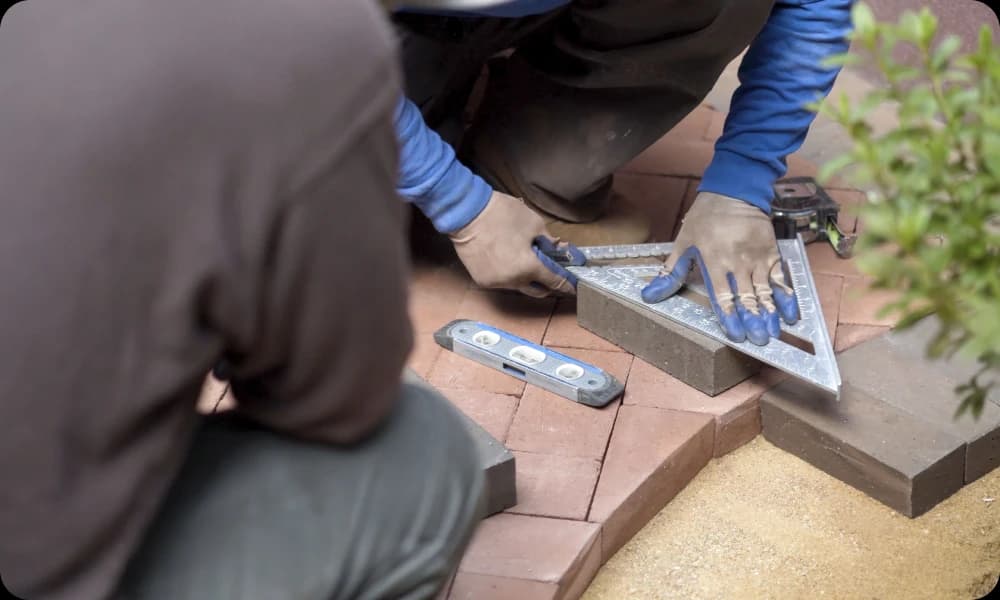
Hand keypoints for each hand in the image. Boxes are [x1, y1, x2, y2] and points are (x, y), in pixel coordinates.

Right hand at [449, 191, 575, 297]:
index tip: (574, 286)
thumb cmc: (502, 214)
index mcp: (529, 267)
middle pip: (538, 291)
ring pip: (519, 286)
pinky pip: (503, 282)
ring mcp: (496, 283)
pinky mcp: (482, 281)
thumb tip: (555, 249)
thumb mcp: (533, 223)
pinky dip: (509, 275)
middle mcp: (513, 281)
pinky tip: (507, 259)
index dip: (567, 284)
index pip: (555, 282)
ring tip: (525, 259)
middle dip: (547, 284)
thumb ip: (548, 242)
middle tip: (551, 271)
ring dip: (526, 277)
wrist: (466, 213)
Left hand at [640, 192, 798, 344]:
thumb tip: (649, 295)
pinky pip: (781, 277)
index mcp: (713, 261)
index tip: (737, 335)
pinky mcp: (772, 252)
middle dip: (754, 320)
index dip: (730, 317)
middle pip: (747, 297)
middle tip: (759, 340)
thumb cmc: (705, 219)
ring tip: (773, 333)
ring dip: (770, 313)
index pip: (722, 295)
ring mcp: (757, 258)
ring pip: (765, 290)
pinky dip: (787, 296)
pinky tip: (791, 313)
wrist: (735, 190)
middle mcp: (737, 262)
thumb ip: (670, 273)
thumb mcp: (683, 243)